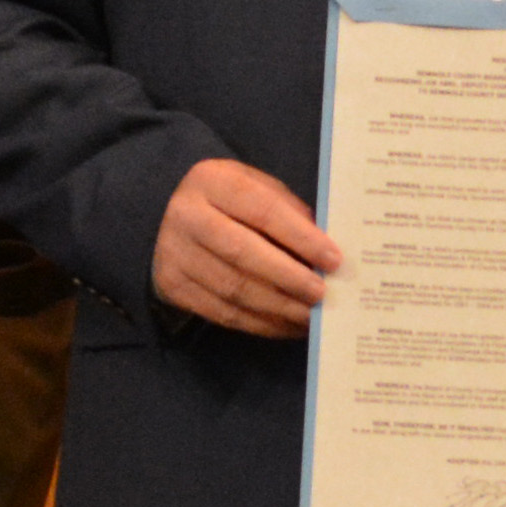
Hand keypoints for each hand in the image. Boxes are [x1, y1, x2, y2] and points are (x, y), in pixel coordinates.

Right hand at [155, 156, 339, 336]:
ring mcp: (174, 253)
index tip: (334, 260)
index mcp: (212, 181)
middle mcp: (186, 215)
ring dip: (279, 308)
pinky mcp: (173, 286)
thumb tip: (328, 254)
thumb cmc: (230, 204)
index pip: (263, 210)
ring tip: (312, 317)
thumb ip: (290, 214)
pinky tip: (288, 325)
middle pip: (244, 253)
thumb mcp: (258, 190)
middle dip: (290, 278)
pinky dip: (261, 324)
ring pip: (234, 289)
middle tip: (323, 295)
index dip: (301, 237)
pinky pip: (223, 313)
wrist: (172, 221)